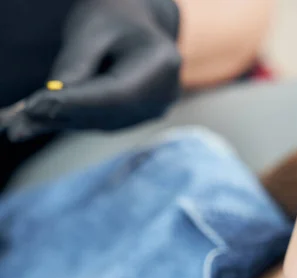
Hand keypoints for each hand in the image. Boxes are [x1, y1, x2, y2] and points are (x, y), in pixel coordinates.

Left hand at [4, 0, 180, 141]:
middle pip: (109, 113)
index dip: (76, 103)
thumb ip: (74, 63)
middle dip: (61, 116)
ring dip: (62, 122)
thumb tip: (50, 104)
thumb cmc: (114, 16)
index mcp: (161, 63)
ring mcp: (156, 108)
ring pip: (104, 122)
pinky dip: (72, 119)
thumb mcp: (91, 28)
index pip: (117, 93)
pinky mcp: (141, 116)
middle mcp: (165, 93)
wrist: (137, 21)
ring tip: (21, 124)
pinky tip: (40, 119)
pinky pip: (104, 122)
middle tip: (16, 126)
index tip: (35, 107)